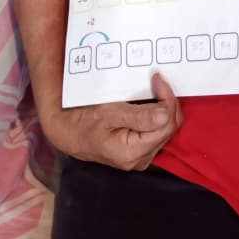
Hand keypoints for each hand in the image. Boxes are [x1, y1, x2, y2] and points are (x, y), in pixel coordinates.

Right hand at [42, 72, 181, 170]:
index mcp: (133, 152)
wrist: (70, 132)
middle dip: (168, 101)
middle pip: (169, 128)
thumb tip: (165, 115)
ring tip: (156, 88)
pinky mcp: (140, 150)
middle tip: (157, 80)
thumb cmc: (85, 122)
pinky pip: (157, 131)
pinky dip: (158, 114)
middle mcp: (140, 159)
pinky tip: (153, 101)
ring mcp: (141, 156)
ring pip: (165, 129)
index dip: (167, 99)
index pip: (166, 125)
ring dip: (164, 106)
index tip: (157, 79)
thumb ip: (138, 116)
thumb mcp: (109, 114)